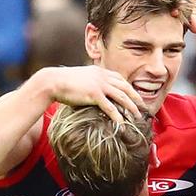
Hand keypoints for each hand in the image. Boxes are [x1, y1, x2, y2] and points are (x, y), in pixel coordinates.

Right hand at [30, 66, 145, 122]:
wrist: (52, 82)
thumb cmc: (62, 82)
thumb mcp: (80, 79)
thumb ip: (90, 83)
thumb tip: (93, 92)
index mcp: (99, 71)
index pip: (120, 79)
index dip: (129, 88)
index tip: (136, 96)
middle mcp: (102, 76)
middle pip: (125, 87)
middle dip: (136, 97)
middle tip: (143, 107)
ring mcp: (99, 84)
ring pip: (121, 96)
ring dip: (131, 107)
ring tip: (137, 117)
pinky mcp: (94, 94)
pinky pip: (110, 107)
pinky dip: (117, 116)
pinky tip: (122, 124)